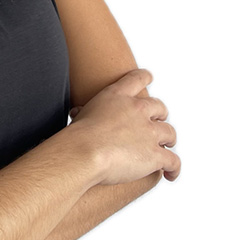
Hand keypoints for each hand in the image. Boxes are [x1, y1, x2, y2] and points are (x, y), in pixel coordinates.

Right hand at [69, 69, 179, 184]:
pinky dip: (174, 168)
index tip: (149, 77)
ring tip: (167, 147)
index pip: (137, 78)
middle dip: (160, 116)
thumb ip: (84, 111)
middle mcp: (137, 110)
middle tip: (157, 123)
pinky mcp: (155, 154)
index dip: (145, 77)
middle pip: (159, 108)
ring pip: (169, 133)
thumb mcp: (80, 114)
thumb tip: (76, 112)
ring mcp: (149, 132)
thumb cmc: (78, 135)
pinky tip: (171, 174)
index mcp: (118, 96)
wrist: (84, 151)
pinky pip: (172, 160)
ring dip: (168, 140)